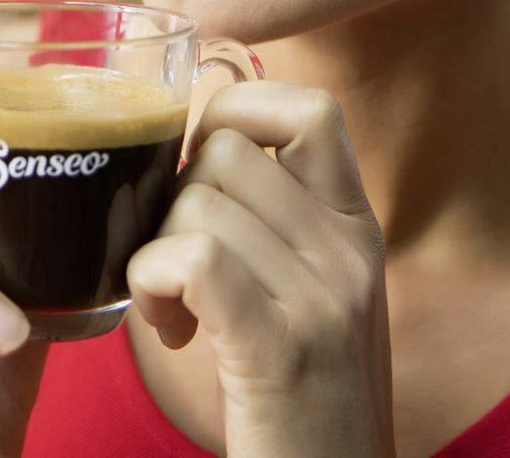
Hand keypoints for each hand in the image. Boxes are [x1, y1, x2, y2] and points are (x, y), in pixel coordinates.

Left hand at [127, 81, 394, 457]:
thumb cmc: (302, 402)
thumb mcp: (313, 296)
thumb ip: (276, 224)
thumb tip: (191, 154)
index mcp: (358, 229)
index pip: (309, 108)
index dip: (235, 113)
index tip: (200, 172)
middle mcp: (350, 252)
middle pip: (225, 151)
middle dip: (173, 199)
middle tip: (176, 269)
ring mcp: (321, 299)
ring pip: (196, 202)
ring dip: (154, 255)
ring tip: (172, 313)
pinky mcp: (279, 349)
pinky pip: (191, 259)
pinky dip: (151, 282)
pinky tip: (169, 328)